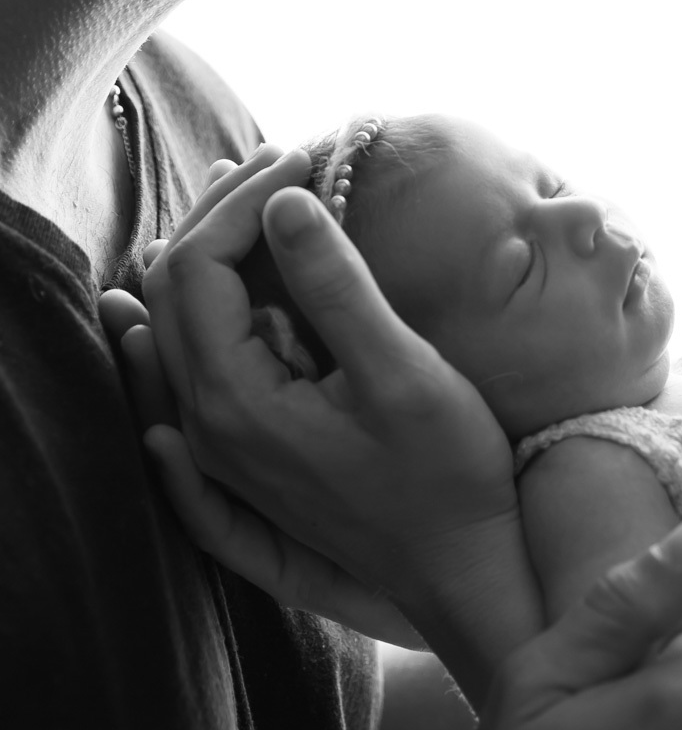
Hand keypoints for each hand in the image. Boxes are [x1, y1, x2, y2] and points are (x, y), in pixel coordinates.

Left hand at [99, 154, 427, 646]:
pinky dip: (205, 303)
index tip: (303, 158)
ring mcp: (222, 445)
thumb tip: (286, 202)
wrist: (462, 571)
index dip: (241, 199)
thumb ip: (337, 287)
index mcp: (236, 402)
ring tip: (256, 192)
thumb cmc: (446, 476)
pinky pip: (194, 362)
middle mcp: (209, 426)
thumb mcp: (401, 372)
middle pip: (172, 290)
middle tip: (285, 160)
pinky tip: (225, 273)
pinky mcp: (247, 452)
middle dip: (222, 212)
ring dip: (212, 249)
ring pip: (177, 325)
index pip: (196, 268)